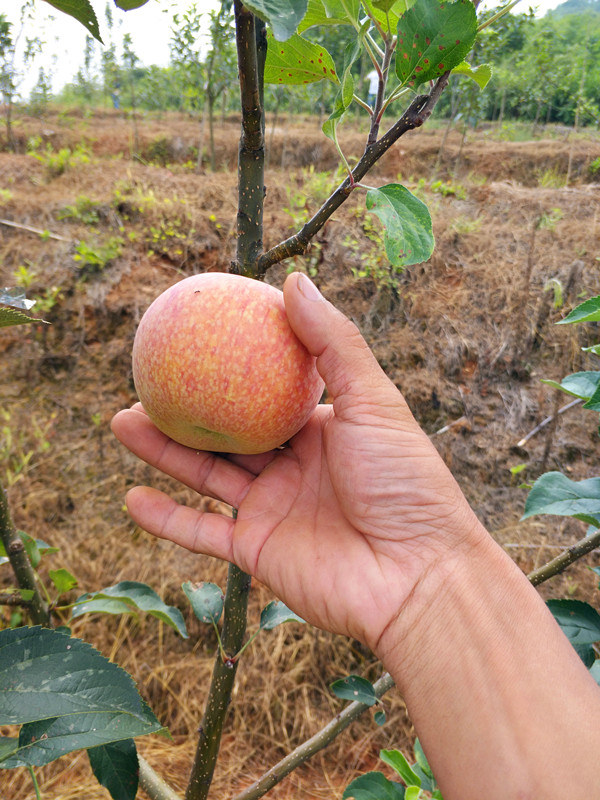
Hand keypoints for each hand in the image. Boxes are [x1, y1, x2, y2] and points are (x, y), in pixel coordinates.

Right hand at [111, 272, 484, 656]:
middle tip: (145, 379)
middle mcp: (293, 467)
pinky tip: (131, 498)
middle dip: (184, 408)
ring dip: (163, 451)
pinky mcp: (256, 551)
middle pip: (226, 432)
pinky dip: (166, 520)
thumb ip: (333, 342)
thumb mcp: (373, 400)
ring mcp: (272, 509)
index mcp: (321, 430)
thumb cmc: (405, 482)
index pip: (267, 393)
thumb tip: (293, 280)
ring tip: (121, 421)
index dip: (233, 368)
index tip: (197, 338)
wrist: (416, 575)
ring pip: (206, 475)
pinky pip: (201, 533)